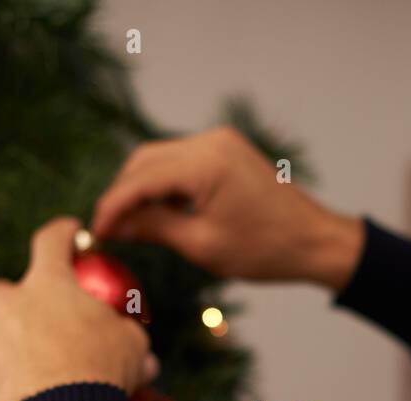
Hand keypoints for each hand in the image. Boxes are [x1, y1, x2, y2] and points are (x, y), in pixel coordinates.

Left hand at [0, 217, 157, 400]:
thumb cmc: (102, 369)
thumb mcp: (132, 348)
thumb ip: (130, 341)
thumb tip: (148, 361)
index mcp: (47, 283)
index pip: (51, 241)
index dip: (63, 234)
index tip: (71, 232)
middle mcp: (10, 304)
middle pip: (5, 290)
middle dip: (20, 302)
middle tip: (42, 318)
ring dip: (14, 345)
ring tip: (41, 368)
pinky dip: (11, 379)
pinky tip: (33, 395)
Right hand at [91, 125, 363, 291]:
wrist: (314, 241)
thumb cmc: (266, 250)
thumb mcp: (203, 245)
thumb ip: (155, 229)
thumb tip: (118, 226)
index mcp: (206, 163)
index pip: (140, 179)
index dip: (113, 206)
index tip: (96, 233)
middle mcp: (211, 142)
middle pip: (145, 161)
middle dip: (123, 195)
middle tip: (108, 230)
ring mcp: (220, 142)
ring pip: (160, 160)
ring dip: (141, 189)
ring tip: (130, 227)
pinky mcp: (226, 151)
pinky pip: (182, 163)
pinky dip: (165, 185)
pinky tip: (159, 214)